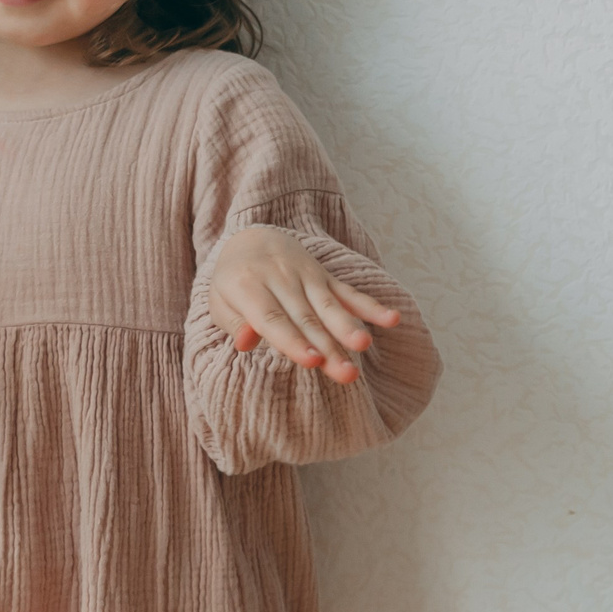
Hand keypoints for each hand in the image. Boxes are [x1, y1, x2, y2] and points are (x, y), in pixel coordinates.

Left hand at [206, 225, 399, 383]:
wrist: (254, 238)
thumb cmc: (234, 282)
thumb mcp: (221, 301)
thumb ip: (234, 323)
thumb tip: (245, 342)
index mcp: (248, 286)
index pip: (274, 320)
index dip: (293, 341)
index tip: (312, 362)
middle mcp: (281, 278)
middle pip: (307, 319)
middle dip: (328, 347)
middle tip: (347, 374)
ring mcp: (307, 276)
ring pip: (331, 306)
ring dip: (349, 327)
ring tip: (365, 345)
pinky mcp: (326, 277)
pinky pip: (350, 293)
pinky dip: (371, 307)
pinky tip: (392, 319)